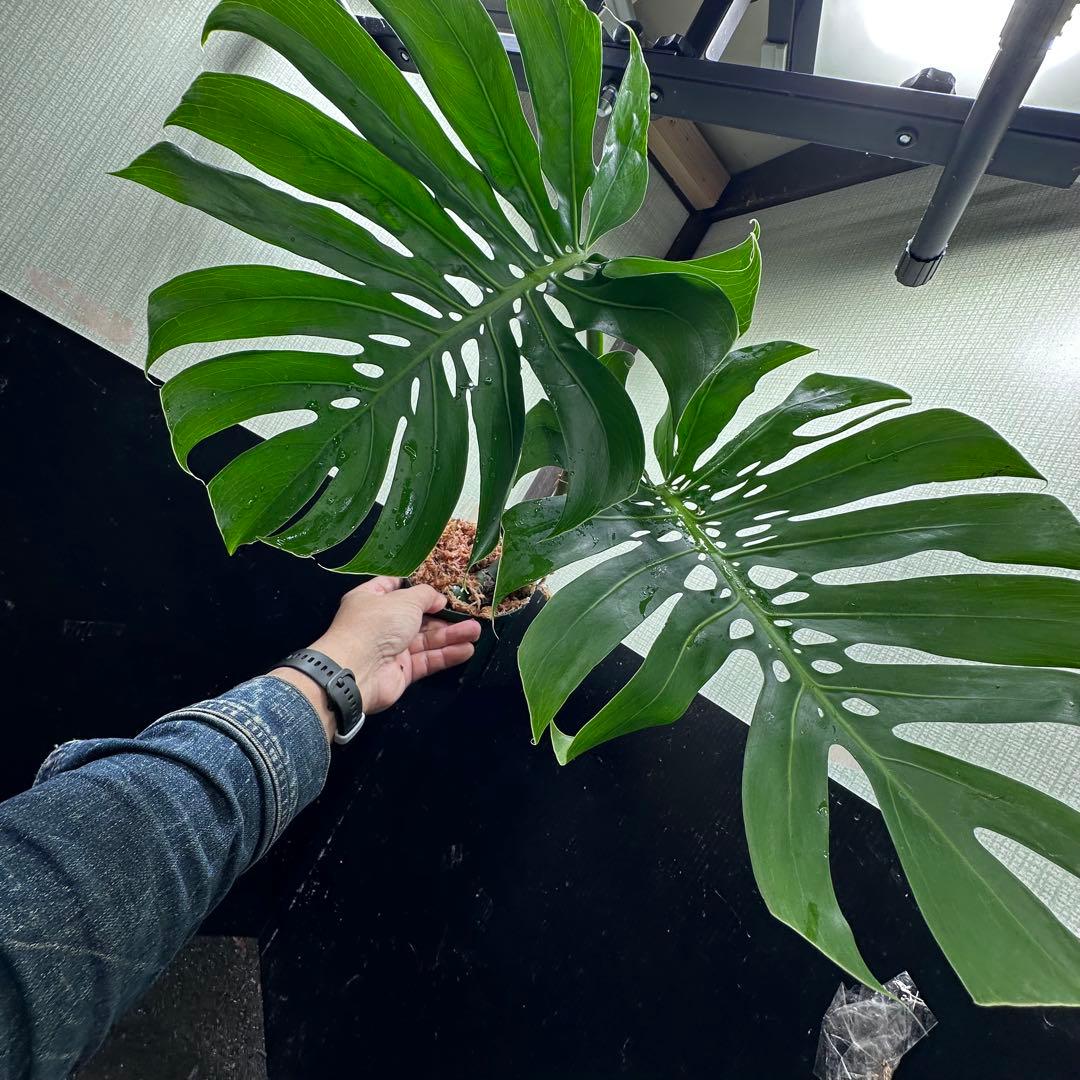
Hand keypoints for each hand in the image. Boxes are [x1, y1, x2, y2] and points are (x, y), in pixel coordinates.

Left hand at [272, 577, 481, 741]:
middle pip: (417, 616)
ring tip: (476, 631)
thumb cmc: (377, 624)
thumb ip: (425, 596)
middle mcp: (382, 623)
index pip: (395, 587)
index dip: (416, 585)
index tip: (439, 586)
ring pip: (426, 639)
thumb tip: (438, 600)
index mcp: (373, 599)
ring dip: (451, 635)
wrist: (357, 670)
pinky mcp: (403, 670)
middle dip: (443, 615)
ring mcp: (392, 648)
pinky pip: (427, 659)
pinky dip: (446, 654)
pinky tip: (467, 649)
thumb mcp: (404, 600)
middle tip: (469, 614)